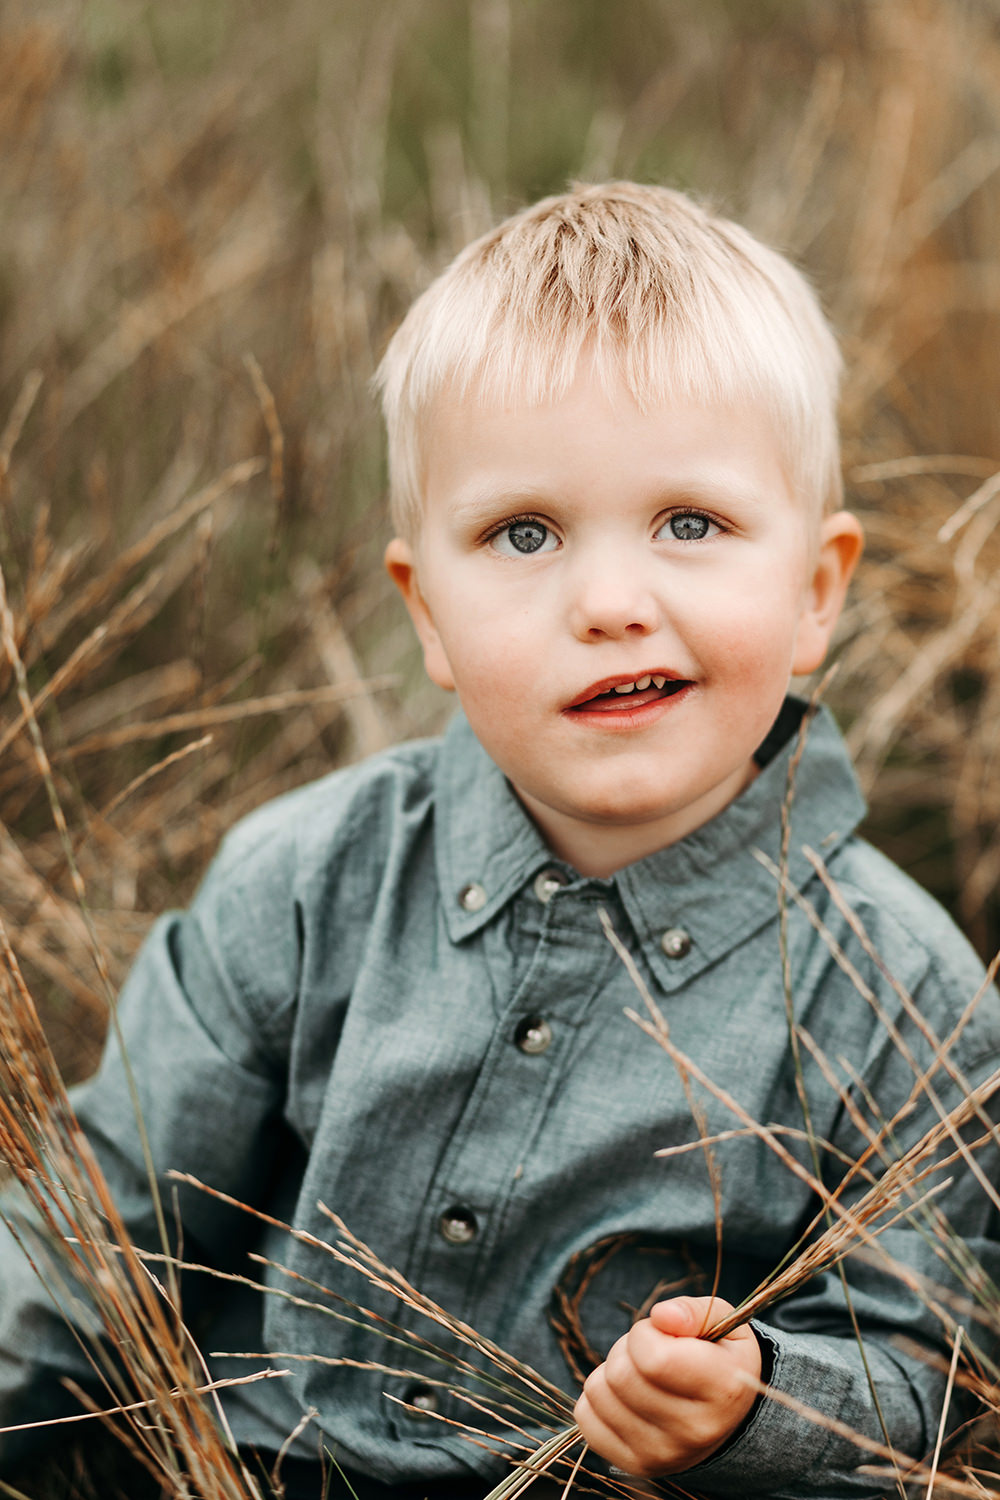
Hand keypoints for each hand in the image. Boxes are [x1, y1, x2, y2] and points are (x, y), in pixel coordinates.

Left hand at [573, 1296, 761, 1476]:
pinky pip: (585, 1417)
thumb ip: (693, 1311)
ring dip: (611, 1370)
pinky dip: (598, 1397)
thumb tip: (661, 1316)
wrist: (727, 1419)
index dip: (646, 1332)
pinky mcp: (634, 1465)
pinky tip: (627, 1396)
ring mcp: (662, 1454)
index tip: (662, 1333)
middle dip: (627, 1349)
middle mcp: (694, 1431)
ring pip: (598, 1392)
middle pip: (620, 1375)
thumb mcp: (722, 1322)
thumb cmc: (719, 1359)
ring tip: (641, 1373)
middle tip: (649, 1351)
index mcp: (722, 1389)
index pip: (653, 1357)